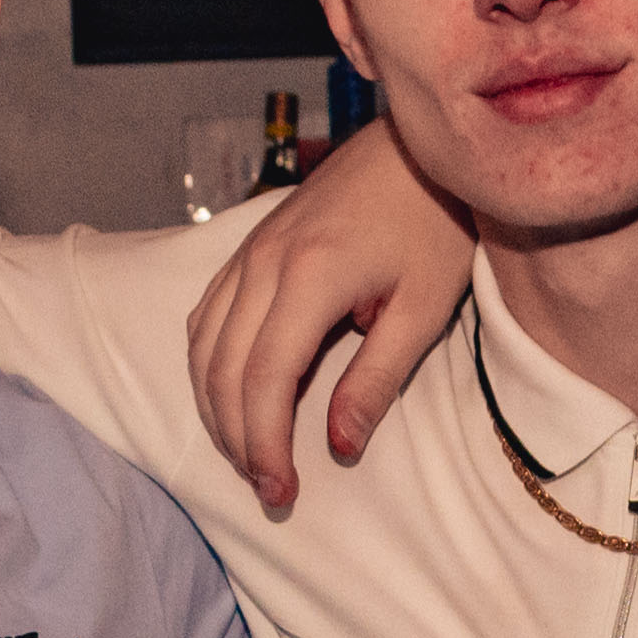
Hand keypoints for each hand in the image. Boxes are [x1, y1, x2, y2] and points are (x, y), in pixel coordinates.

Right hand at [182, 123, 478, 509]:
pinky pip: (206, 314)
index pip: (265, 381)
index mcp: (310, 277)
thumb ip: (377, 379)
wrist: (418, 146)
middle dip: (239, 440)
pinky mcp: (249, 246)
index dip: (265, 445)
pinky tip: (232, 396)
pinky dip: (209, 365)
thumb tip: (338, 446)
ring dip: (217, 408)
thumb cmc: (434, 223)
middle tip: (270, 489)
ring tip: (250, 454)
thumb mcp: (423, 308)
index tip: (282, 491)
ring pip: (203, 346)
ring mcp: (250, 251)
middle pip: (223, 371)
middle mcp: (265, 263)